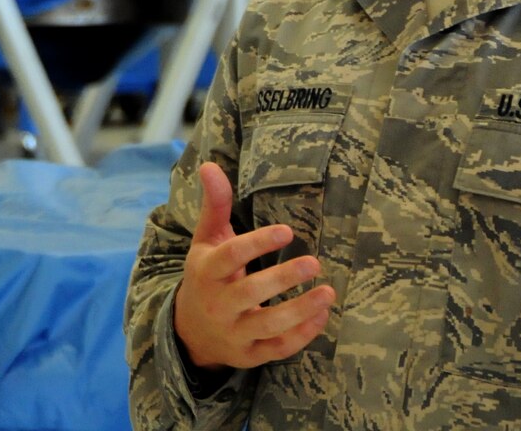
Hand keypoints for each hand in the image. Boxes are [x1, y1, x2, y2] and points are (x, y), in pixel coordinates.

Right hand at [172, 161, 335, 370]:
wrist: (192, 332)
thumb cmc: (207, 276)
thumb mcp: (205, 240)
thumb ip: (214, 205)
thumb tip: (209, 165)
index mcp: (207, 272)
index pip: (231, 257)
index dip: (258, 244)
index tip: (287, 231)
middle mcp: (219, 304)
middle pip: (250, 293)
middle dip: (283, 279)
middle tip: (314, 262)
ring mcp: (235, 332)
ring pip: (268, 325)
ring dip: (300, 311)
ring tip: (328, 293)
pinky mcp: (251, 355)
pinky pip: (279, 348)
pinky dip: (303, 335)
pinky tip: (323, 315)